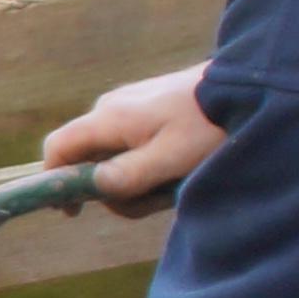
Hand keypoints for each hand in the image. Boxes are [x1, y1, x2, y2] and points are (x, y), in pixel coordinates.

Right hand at [42, 65, 225, 214]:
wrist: (244, 86)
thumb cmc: (209, 124)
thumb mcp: (170, 158)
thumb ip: (127, 175)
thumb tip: (89, 189)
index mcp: (110, 118)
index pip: (59, 147)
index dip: (55, 181)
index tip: (72, 211)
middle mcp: (111, 108)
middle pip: (88, 160)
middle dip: (115, 189)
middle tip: (155, 200)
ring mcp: (129, 107)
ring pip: (112, 157)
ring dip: (137, 181)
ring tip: (175, 183)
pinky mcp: (147, 110)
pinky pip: (131, 146)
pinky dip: (147, 165)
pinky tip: (177, 168)